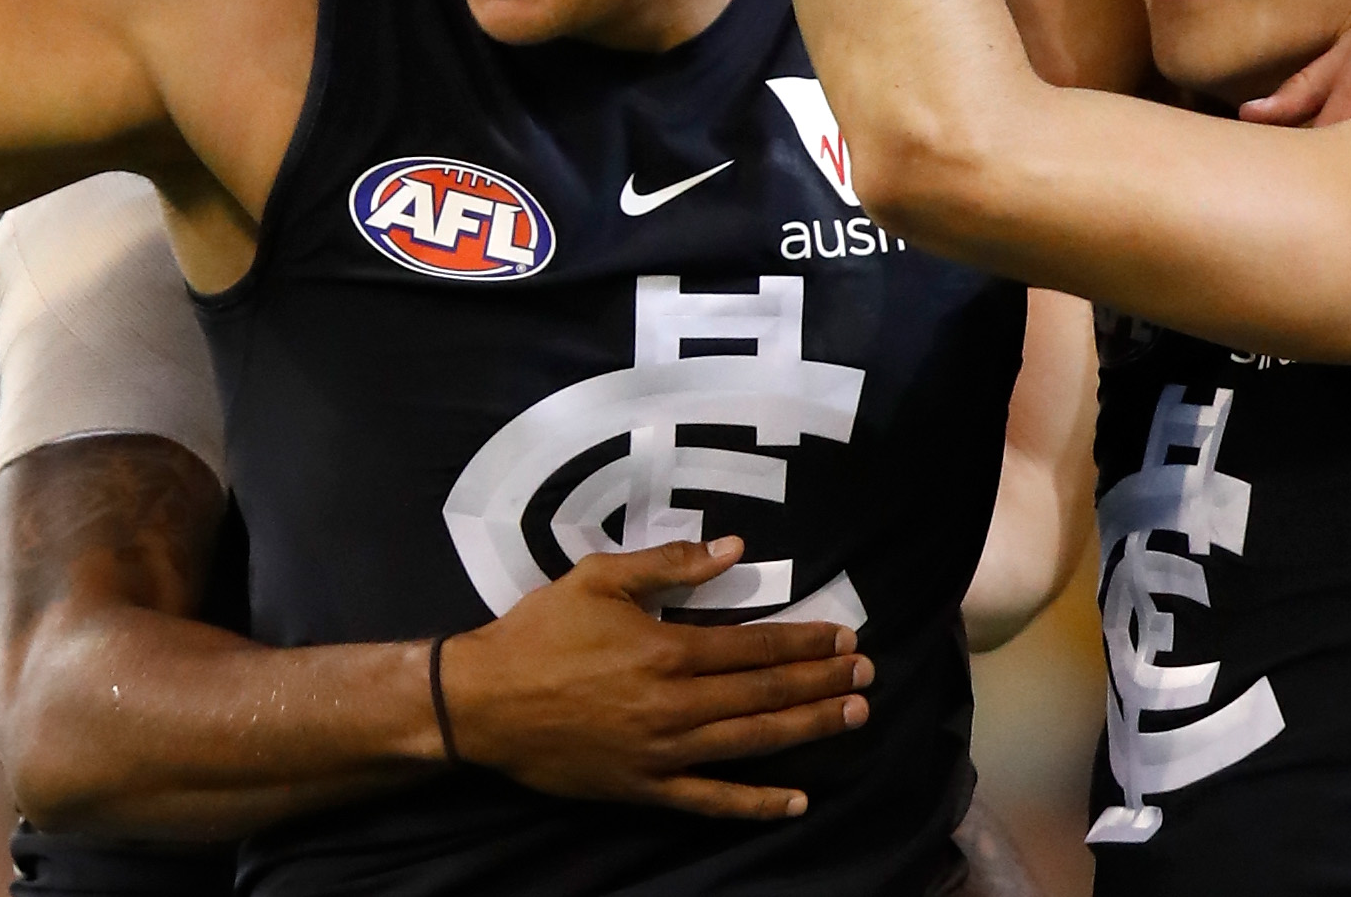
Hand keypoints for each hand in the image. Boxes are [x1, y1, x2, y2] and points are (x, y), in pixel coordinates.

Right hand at [439, 537, 871, 820]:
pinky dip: (756, 803)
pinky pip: (711, 800)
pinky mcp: (646, 789)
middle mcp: (675, 705)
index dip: (805, 642)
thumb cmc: (540, 631)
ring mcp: (663, 753)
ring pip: (751, 743)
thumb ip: (669, 564)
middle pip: (764, 695)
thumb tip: (732, 548)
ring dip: (807, 729)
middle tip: (867, 674)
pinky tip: (797, 800)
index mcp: (667, 650)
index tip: (844, 636)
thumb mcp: (598, 578)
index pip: (755, 648)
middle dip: (821, 682)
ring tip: (852, 716)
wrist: (483, 702)